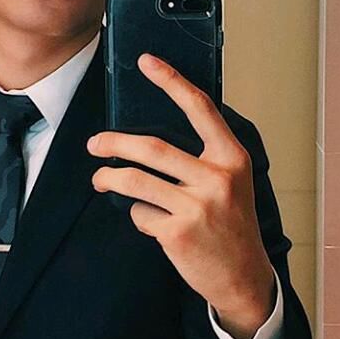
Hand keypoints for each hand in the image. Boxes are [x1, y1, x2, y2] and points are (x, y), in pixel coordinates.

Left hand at [87, 53, 274, 338]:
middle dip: (115, 142)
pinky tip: (148, 220)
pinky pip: (140, 213)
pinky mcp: (177, 233)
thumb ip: (203, 158)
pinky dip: (137, 214)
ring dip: (109, 177)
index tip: (147, 62)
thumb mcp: (231, 183)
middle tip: (95, 144)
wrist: (243, 277)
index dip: (171, 81)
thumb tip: (153, 140)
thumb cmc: (233, 225)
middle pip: (153, 148)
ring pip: (136, 180)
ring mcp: (197, 206)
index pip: (200, 109)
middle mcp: (217, 178)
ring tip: (100, 178)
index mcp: (232, 158)